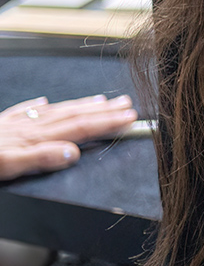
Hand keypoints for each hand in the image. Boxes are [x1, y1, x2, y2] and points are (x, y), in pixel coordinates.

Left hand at [0, 95, 137, 179]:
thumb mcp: (7, 165)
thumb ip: (39, 158)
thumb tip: (71, 153)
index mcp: (35, 139)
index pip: (79, 129)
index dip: (106, 123)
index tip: (129, 119)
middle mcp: (29, 128)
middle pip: (73, 116)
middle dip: (103, 111)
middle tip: (127, 105)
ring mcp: (16, 124)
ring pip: (56, 112)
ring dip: (81, 106)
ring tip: (101, 101)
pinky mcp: (2, 125)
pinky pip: (25, 111)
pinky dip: (39, 106)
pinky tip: (45, 101)